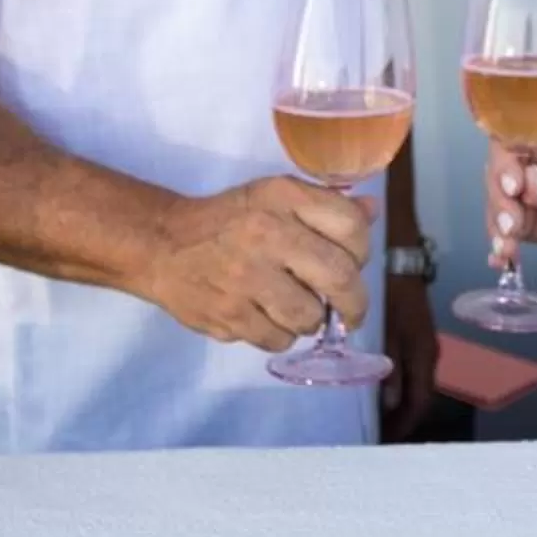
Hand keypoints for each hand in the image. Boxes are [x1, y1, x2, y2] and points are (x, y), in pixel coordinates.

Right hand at [141, 177, 375, 352]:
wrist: (162, 244)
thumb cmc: (229, 219)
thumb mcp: (276, 197)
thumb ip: (325, 204)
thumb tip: (373, 210)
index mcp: (283, 198)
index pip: (351, 226)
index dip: (362, 251)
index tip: (354, 263)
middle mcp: (267, 234)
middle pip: (340, 278)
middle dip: (355, 303)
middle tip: (351, 312)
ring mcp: (246, 278)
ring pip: (311, 317)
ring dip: (312, 320)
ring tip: (296, 308)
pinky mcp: (229, 315)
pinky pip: (278, 340)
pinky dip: (280, 335)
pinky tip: (267, 318)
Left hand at [378, 264, 438, 436]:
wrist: (398, 252)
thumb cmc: (389, 291)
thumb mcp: (387, 330)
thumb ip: (390, 367)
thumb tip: (390, 405)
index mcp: (424, 356)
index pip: (420, 404)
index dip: (403, 427)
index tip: (382, 444)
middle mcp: (427, 353)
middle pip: (417, 397)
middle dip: (397, 418)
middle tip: (371, 434)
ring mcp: (421, 342)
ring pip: (411, 383)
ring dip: (394, 402)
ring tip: (368, 414)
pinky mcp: (412, 331)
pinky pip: (405, 368)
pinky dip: (392, 384)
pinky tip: (371, 384)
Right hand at [484, 138, 536, 267]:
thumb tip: (527, 184)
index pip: (509, 145)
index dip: (504, 164)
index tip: (512, 186)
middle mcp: (521, 166)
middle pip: (496, 179)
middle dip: (500, 203)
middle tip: (510, 224)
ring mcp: (519, 197)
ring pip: (497, 208)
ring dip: (497, 228)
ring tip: (506, 247)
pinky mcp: (522, 224)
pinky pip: (504, 234)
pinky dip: (501, 247)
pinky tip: (500, 260)